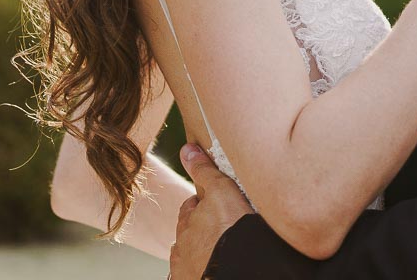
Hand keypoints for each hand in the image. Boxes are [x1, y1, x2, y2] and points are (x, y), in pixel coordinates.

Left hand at [169, 143, 251, 279]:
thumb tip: (187, 149)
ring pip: (190, 254)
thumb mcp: (221, 193)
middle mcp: (181, 246)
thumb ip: (205, 172)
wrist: (235, 269)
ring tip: (221, 247)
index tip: (215, 202)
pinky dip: (201, 267)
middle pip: (189, 232)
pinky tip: (215, 264)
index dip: (203, 203)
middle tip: (221, 225)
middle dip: (201, 227)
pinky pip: (192, 274)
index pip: (191, 207)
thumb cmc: (231, 234)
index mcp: (187, 223)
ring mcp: (185, 268)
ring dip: (201, 249)